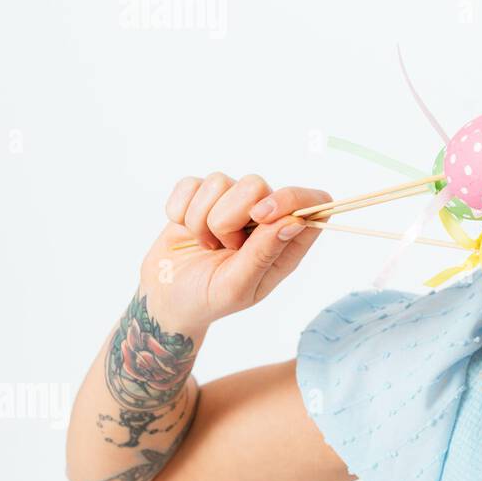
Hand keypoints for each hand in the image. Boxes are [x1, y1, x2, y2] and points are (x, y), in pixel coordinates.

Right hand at [139, 172, 331, 330]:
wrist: (166, 298)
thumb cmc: (209, 298)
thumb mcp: (239, 286)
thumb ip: (264, 253)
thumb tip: (295, 221)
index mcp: (285, 240)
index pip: (315, 202)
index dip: (292, 198)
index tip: (261, 215)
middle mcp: (264, 216)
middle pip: (256, 184)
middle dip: (228, 219)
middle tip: (223, 248)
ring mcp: (232, 202)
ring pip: (219, 182)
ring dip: (200, 220)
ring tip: (205, 245)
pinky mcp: (201, 194)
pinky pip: (191, 184)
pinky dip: (180, 211)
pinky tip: (185, 232)